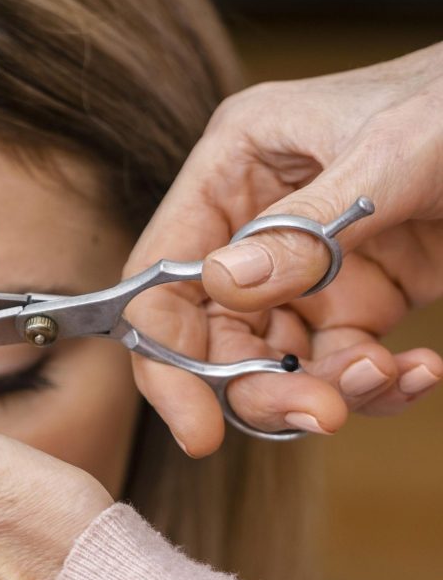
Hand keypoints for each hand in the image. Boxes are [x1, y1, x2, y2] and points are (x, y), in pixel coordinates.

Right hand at [126, 41, 442, 455]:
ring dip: (327, 391)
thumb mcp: (391, 151)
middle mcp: (255, 225)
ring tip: (386, 377)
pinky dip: (378, 385)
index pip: (162, 275)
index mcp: (233, 169)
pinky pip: (344, 364)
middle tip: (320, 414)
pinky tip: (419, 370)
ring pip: (279, 363)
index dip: (165, 356)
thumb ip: (306, 224)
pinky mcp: (360, 297)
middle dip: (262, 387)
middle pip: (217, 336)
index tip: (197, 428)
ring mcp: (307, 266)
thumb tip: (222, 285)